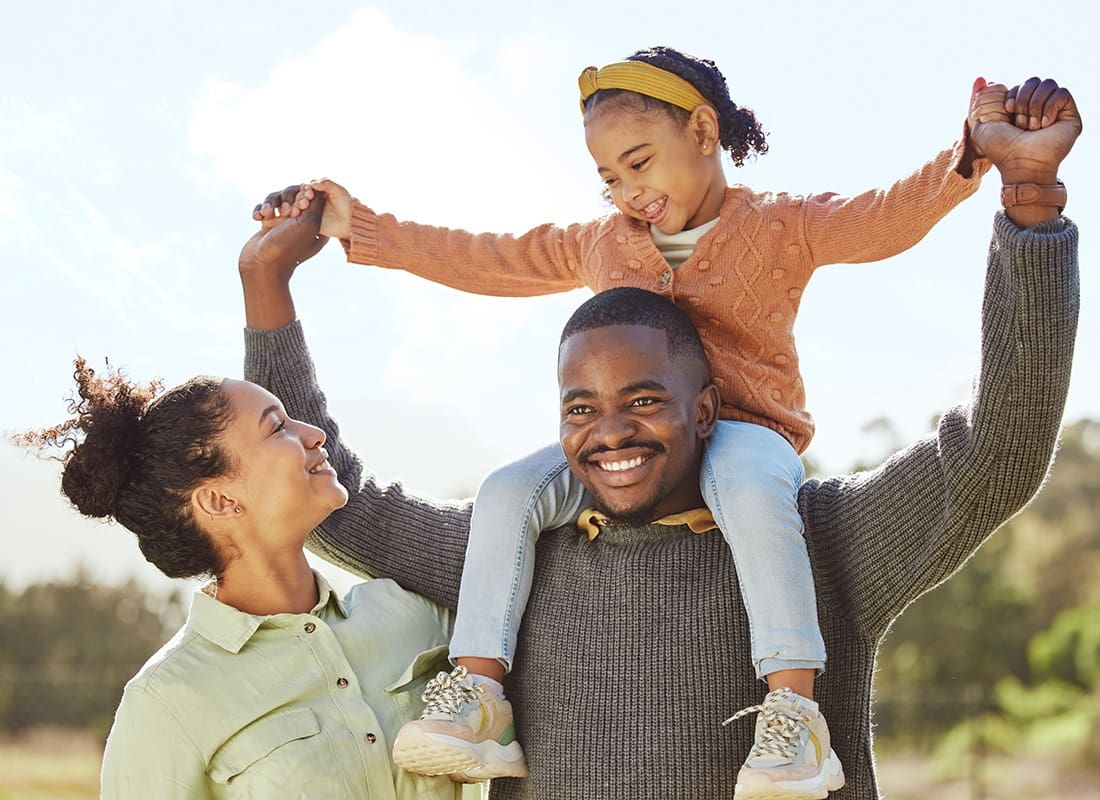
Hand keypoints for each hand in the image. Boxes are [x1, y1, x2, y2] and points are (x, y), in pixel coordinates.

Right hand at [239, 189, 327, 329]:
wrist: (262, 266)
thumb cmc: (288, 245)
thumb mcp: (309, 223)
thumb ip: (315, 204)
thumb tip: (317, 190)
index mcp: (317, 226)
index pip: (315, 199)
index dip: (306, 196)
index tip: (301, 206)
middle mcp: (302, 224)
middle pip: (295, 196)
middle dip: (288, 199)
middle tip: (287, 213)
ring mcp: (284, 224)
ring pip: (277, 200)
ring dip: (271, 203)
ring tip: (269, 214)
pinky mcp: (269, 225)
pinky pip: (264, 208)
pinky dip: (260, 209)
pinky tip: (258, 218)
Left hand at [969, 77, 1080, 184]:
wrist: (1021, 163)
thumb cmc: (1001, 149)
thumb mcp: (981, 125)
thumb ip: (981, 101)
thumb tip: (983, 80)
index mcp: (1020, 107)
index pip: (1019, 85)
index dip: (1011, 95)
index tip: (1006, 111)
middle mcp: (1038, 107)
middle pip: (1033, 81)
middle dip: (1022, 100)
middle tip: (1019, 123)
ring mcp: (1055, 110)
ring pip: (1048, 84)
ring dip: (1034, 105)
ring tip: (1032, 127)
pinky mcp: (1069, 114)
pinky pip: (1062, 93)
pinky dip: (1050, 107)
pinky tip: (1045, 125)